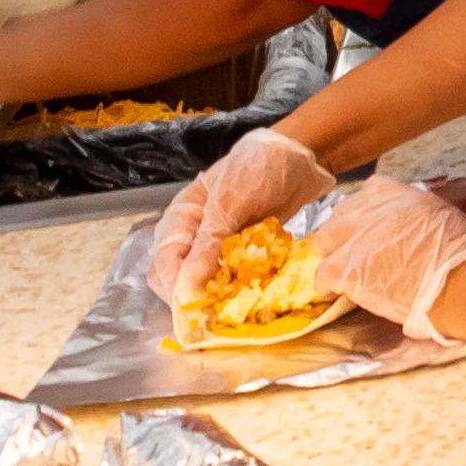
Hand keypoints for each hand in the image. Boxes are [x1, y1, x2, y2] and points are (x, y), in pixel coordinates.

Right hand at [144, 127, 333, 302]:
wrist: (302, 153)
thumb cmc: (260, 168)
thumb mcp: (231, 203)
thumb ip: (209, 244)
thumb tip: (186, 287)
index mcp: (181, 217)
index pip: (163, 263)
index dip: (175, 288)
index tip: (197, 307)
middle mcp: (194, 233)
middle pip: (178, 277)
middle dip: (195, 296)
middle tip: (219, 311)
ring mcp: (218, 243)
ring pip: (206, 281)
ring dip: (219, 295)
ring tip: (238, 302)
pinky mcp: (242, 250)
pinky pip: (232, 277)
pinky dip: (240, 286)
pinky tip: (254, 289)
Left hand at [311, 177, 465, 340]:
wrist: (453, 279)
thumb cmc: (457, 248)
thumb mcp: (436, 212)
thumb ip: (411, 213)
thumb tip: (405, 225)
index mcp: (392, 193)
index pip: (367, 193)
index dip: (367, 213)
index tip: (374, 228)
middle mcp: (366, 209)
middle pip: (339, 216)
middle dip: (344, 233)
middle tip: (357, 253)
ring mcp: (352, 239)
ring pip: (323, 242)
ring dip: (333, 256)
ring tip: (344, 273)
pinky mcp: (344, 270)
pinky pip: (322, 275)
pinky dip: (328, 285)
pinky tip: (337, 293)